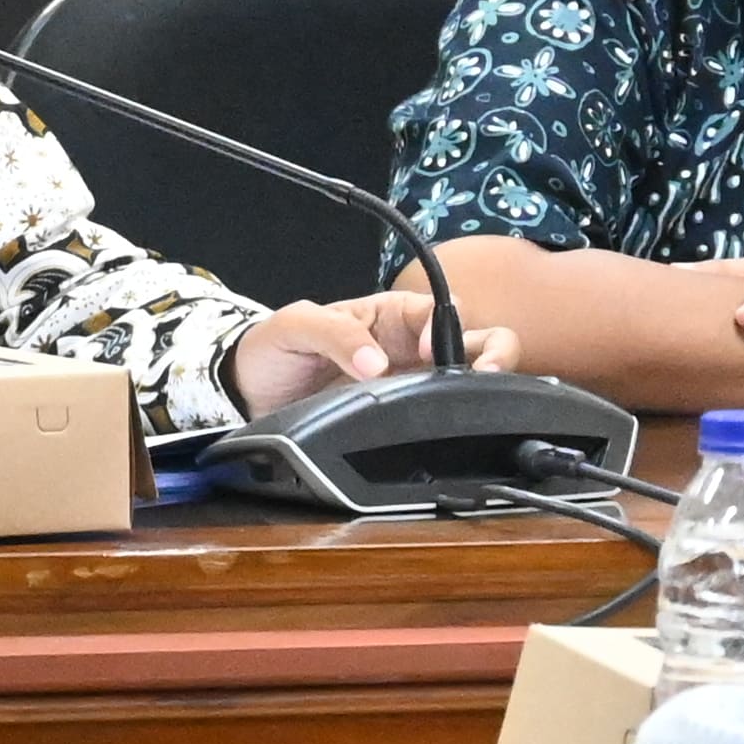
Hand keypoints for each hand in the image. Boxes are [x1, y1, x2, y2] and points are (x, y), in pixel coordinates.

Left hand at [225, 286, 481, 414]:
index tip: (433, 351)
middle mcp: (411, 349)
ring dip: (485, 389)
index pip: (441, 311)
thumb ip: (334, 334)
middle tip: (489, 374)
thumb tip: (375, 363)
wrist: (247, 397)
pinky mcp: (402, 421)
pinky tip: (458, 432)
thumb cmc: (272, 349)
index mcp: (391, 316)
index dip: (447, 327)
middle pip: (476, 342)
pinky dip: (459, 423)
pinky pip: (441, 420)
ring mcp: (410, 387)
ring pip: (469, 382)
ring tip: (480, 406)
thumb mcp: (295, 327)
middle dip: (496, 353)